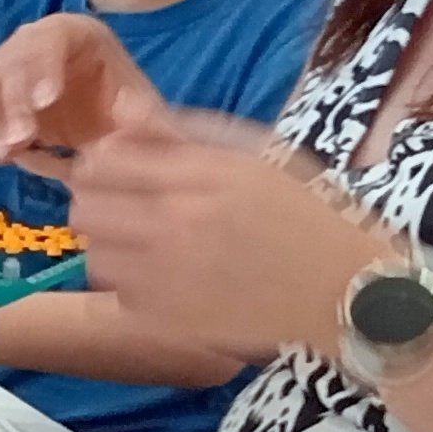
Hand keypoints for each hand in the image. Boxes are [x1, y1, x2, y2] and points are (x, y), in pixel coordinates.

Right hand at [0, 14, 165, 173]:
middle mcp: (32, 44)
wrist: (108, 121)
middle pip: (5, 61)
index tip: (45, 102)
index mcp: (76, 34)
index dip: (42, 66)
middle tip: (16, 143)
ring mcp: (4, 70)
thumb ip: (144, 123)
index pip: (51, 37)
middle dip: (6, 104)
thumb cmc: (127, 109)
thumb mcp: (145, 112)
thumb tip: (129, 141)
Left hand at [61, 112, 385, 361]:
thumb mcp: (259, 155)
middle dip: (99, 200)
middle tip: (128, 205)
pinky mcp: (170, 320)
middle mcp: (177, 225)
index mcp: (202, 176)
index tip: (121, 167)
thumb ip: (186, 131)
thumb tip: (121, 111)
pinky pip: (118, 294)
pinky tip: (168, 276)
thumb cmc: (309, 214)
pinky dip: (132, 284)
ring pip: (94, 253)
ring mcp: (169, 277)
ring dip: (111, 244)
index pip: (103, 160)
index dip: (103, 160)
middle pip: (84, 207)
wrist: (348, 293)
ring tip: (148, 242)